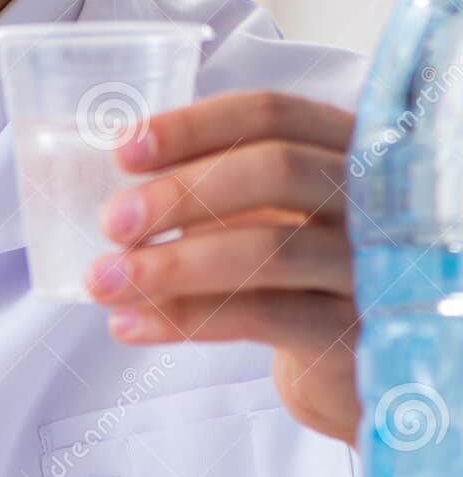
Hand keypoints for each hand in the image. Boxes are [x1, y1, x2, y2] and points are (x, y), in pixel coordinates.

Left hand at [83, 91, 358, 444]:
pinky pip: (264, 317)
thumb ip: (201, 186)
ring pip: (269, 250)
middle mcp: (371, 196)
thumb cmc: (286, 266)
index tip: (121, 152)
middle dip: (181, 193)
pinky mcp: (359, 331)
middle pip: (276, 170)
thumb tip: (108, 195)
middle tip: (110, 222)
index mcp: (340, 145)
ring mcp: (373, 264)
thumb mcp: (252, 212)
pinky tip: (130, 324)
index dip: (192, 126)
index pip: (270, 114)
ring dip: (170, 265)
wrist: (344, 362)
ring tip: (103, 283)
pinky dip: (185, 318)